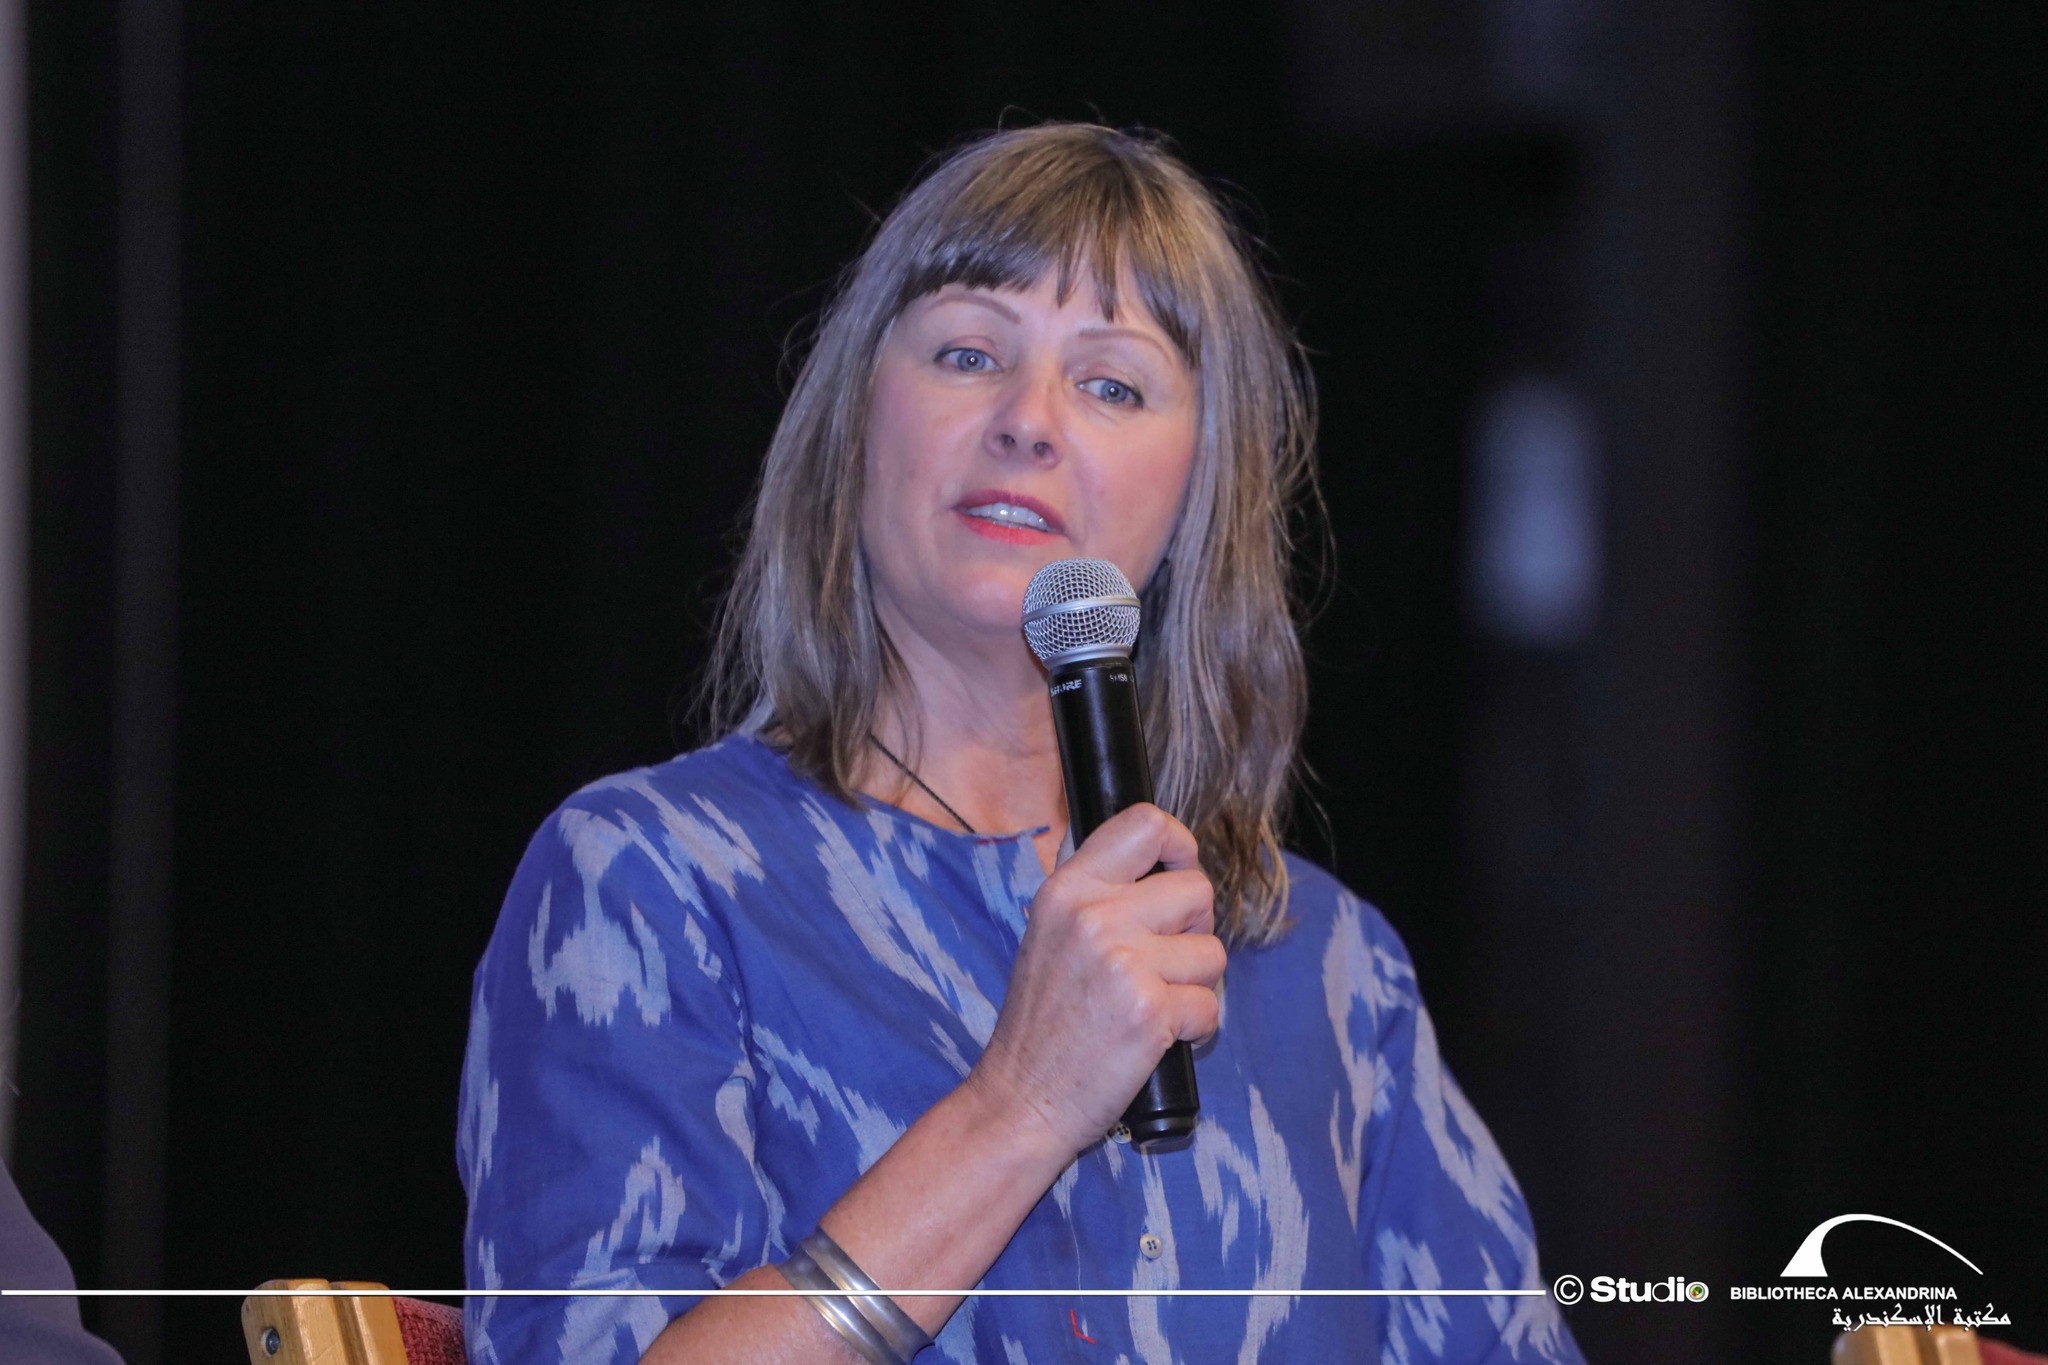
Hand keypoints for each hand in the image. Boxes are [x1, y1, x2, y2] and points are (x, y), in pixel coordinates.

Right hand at [967, 803, 1223, 1158]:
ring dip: (1195, 984)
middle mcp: (1093, 915)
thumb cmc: (1043, 1022)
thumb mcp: (1052, 934)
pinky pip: (1210, 1006)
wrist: (1020, 1098)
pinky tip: (1155, 1037)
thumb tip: (1170, 865)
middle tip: (1161, 963)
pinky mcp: (1150, 1011)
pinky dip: (1194, 1029)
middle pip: (1196, 890)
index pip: (1145, 824)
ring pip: (1213, 952)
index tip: (1178, 872)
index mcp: (1067, 889)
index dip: (1180, 845)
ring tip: (1150, 1004)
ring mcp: (1123, 962)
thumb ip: (1101, 895)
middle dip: (1193, 931)